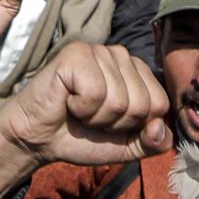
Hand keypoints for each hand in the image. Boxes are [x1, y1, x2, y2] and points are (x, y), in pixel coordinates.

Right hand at [0, 42, 171, 170]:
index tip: (110, 123)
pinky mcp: (76, 54)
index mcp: (137, 71)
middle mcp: (121, 55)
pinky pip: (96, 93)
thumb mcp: (126, 146)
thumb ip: (153, 143)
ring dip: (96, 118)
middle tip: (91, 118)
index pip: (160, 104)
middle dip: (115, 124)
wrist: (38, 140)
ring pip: (120, 101)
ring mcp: (99, 51)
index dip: (134, 126)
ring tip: (79, 110)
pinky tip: (67, 101)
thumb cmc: (80, 137)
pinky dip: (81, 108)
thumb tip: (159, 128)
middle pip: (142, 104)